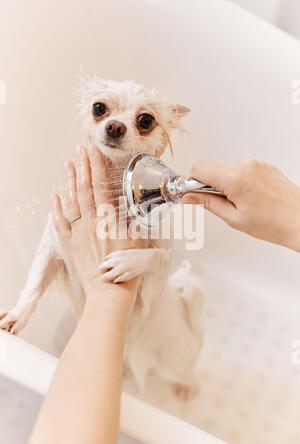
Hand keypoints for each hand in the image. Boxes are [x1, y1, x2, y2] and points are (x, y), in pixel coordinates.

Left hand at [52, 145, 147, 292]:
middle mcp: (90, 221)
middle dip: (83, 166)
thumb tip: (137, 207)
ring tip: (68, 164)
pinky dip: (57, 207)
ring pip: (72, 201)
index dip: (96, 166)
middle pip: (85, 188)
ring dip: (70, 181)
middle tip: (80, 149)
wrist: (109, 292)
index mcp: (108, 218)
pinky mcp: (71, 243)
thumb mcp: (140, 241)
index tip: (93, 150)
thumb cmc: (127, 269)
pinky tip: (55, 195)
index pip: (100, 185)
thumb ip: (137, 221)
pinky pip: (60, 222)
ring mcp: (78, 232)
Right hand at [182, 159, 299, 251]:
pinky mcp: (264, 166)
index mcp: (235, 178)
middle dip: (211, 186)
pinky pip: (242, 171)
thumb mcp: (234, 218)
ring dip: (227, 185)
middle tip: (224, 206)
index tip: (193, 194)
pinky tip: (252, 198)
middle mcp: (245, 165)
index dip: (192, 181)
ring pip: (227, 171)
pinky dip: (240, 183)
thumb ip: (208, 203)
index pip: (199, 168)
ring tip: (243, 204)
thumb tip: (189, 196)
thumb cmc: (273, 223)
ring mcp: (256, 164)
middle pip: (213, 170)